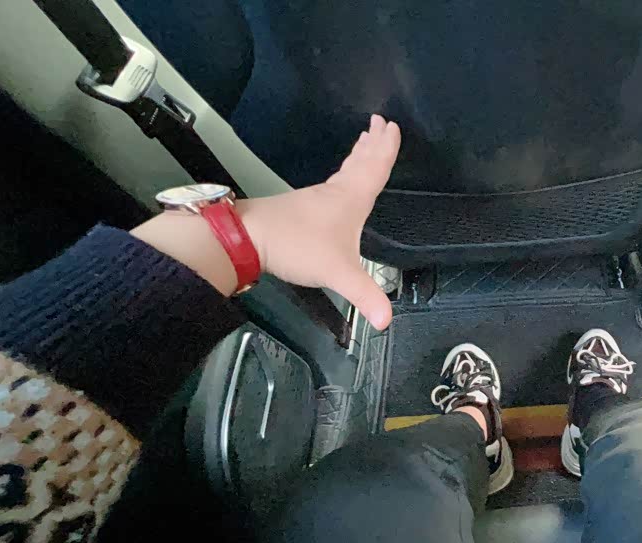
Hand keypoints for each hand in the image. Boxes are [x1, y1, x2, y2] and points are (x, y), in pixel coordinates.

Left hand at [133, 115, 400, 329]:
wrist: (247, 238)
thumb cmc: (298, 246)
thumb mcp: (338, 273)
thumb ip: (365, 296)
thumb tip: (387, 322)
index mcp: (351, 200)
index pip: (375, 168)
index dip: (386, 149)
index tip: (393, 126)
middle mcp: (336, 193)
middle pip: (360, 163)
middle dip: (373, 143)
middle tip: (381, 121)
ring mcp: (316, 199)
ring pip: (344, 172)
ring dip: (358, 156)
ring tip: (366, 143)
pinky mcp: (302, 209)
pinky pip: (333, 184)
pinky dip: (343, 174)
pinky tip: (340, 184)